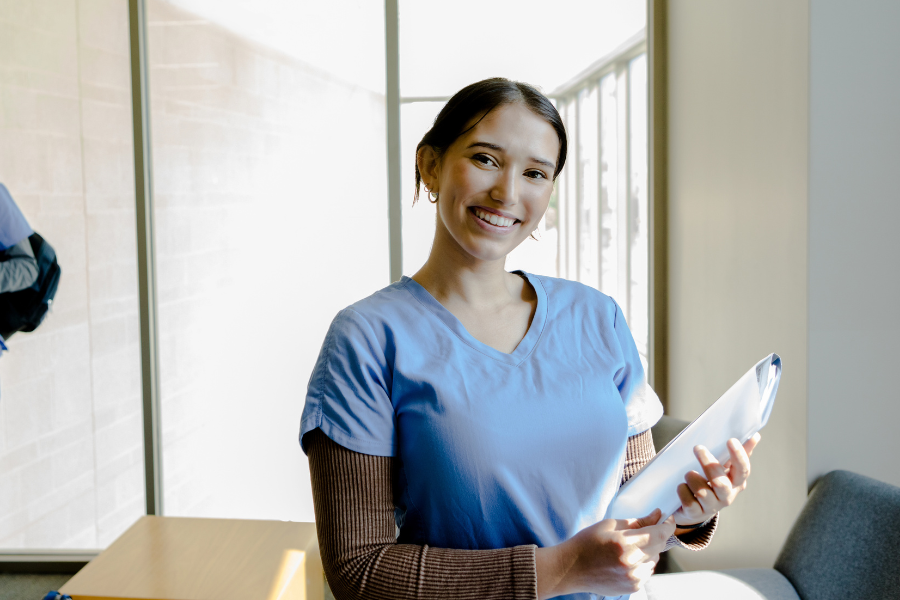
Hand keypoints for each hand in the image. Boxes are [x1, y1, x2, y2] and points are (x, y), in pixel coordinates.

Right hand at [536, 509, 675, 598]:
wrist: (571, 568)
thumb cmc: (587, 543)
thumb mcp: (610, 525)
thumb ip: (637, 521)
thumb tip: (657, 515)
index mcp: (625, 544)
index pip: (660, 534)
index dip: (667, 524)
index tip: (668, 518)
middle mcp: (631, 563)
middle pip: (659, 546)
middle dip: (656, 535)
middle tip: (644, 529)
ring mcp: (632, 578)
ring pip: (654, 560)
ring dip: (649, 551)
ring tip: (630, 547)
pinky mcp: (632, 587)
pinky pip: (647, 572)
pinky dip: (642, 563)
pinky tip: (627, 559)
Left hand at [674, 433, 760, 527]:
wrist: (695, 510)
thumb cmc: (712, 483)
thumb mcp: (725, 469)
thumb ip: (739, 453)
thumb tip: (755, 436)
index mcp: (736, 483)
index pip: (743, 470)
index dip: (739, 456)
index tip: (731, 440)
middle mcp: (726, 496)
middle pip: (720, 482)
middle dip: (708, 464)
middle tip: (697, 448)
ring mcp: (711, 506)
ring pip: (701, 492)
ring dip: (692, 478)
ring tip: (688, 474)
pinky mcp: (695, 513)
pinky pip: (688, 501)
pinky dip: (682, 490)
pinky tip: (682, 486)